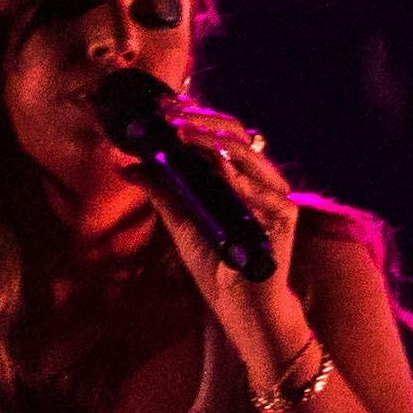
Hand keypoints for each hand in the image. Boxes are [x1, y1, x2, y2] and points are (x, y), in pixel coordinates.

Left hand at [145, 98, 298, 316]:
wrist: (239, 304)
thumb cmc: (216, 261)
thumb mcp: (180, 221)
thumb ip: (161, 190)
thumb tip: (126, 165)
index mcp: (237, 174)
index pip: (220, 133)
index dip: (196, 116)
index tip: (165, 109)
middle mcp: (258, 179)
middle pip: (236, 135)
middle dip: (202, 123)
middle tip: (171, 119)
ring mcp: (274, 196)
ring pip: (249, 158)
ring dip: (216, 144)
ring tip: (186, 136)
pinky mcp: (285, 219)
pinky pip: (267, 195)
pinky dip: (245, 183)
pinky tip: (224, 173)